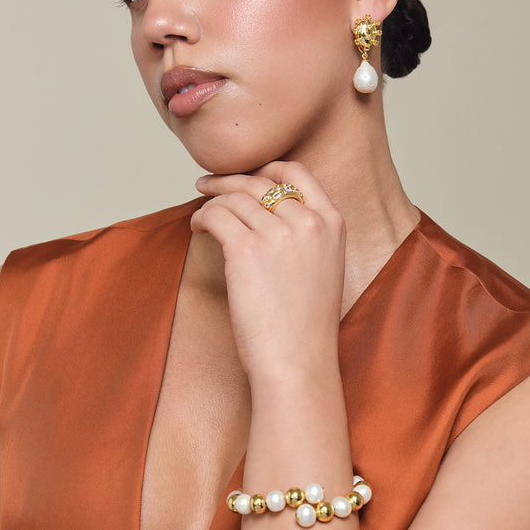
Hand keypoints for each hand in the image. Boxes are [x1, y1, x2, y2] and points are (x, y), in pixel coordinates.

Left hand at [191, 161, 345, 379]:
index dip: (267, 167)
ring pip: (234, 198)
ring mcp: (277, 233)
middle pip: (260, 182)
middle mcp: (307, 221)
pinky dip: (201, 218)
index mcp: (332, 224)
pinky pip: (215, 216)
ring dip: (212, 201)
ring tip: (200, 213)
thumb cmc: (305, 327)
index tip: (247, 173)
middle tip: (207, 185)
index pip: (298, 173)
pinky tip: (197, 228)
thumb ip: (306, 237)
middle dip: (229, 180)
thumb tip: (267, 216)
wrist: (298, 361)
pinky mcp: (246, 248)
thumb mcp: (323, 269)